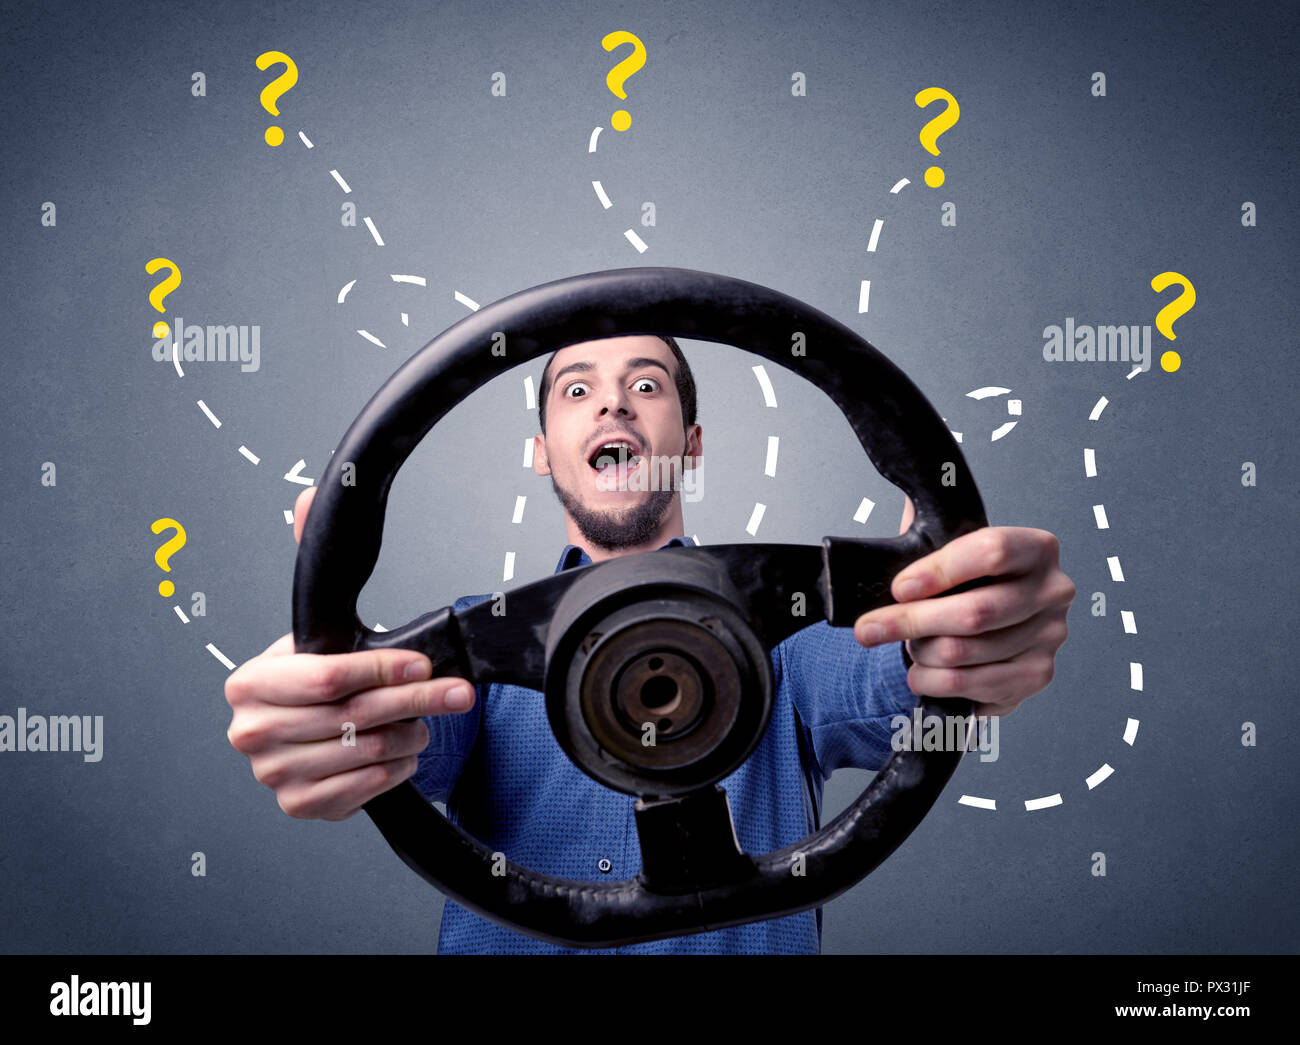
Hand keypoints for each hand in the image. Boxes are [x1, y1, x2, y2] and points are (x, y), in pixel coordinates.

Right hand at [224, 486, 476, 819]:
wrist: (310, 731)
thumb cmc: (319, 673)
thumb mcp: (317, 622)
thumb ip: (310, 559)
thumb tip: (308, 497)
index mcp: (250, 683)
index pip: (326, 678)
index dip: (384, 669)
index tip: (424, 660)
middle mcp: (251, 732)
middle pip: (354, 717)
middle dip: (416, 700)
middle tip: (459, 692)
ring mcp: (273, 775)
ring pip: (368, 752)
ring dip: (412, 734)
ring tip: (428, 717)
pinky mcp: (300, 807)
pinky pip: (368, 787)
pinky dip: (399, 767)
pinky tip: (405, 748)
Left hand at [854, 523, 1074, 717]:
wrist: (989, 625)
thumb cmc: (965, 582)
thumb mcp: (947, 544)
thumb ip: (925, 527)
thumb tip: (899, 504)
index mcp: (1036, 548)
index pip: (991, 552)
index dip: (938, 571)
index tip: (899, 588)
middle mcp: (1052, 591)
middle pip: (975, 612)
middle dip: (911, 623)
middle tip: (870, 628)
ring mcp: (1050, 636)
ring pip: (964, 653)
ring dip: (920, 653)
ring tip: (908, 645)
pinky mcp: (1036, 675)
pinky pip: (969, 685)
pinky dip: (931, 681)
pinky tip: (921, 672)